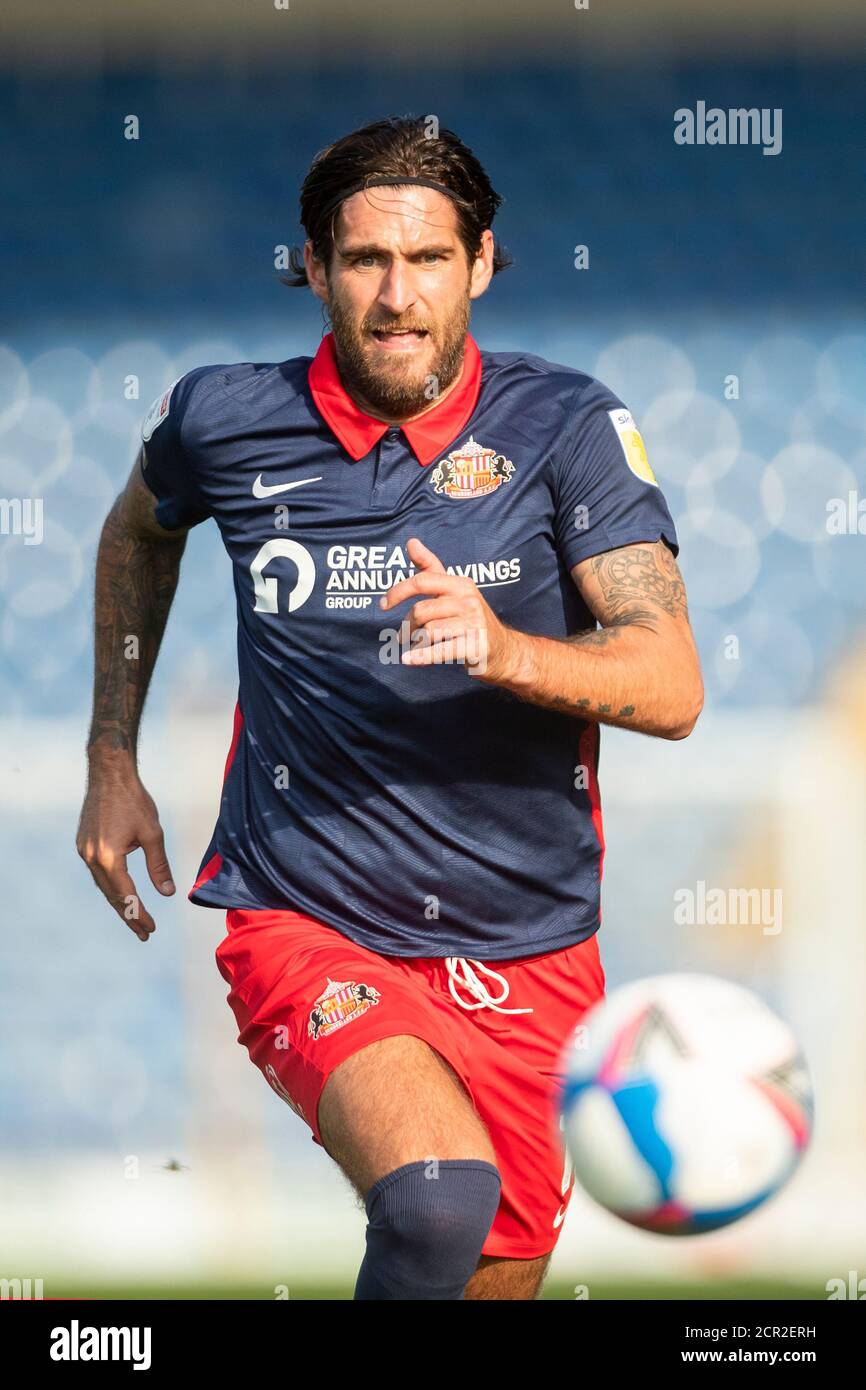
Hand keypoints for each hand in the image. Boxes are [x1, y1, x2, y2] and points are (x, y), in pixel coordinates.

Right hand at [76, 761, 175, 940]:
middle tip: (144, 933)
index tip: (151, 929)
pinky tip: (121, 892)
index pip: (125, 896)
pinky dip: (111, 886)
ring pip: (103, 886)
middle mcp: (91, 858)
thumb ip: (158, 865)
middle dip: (128, 915)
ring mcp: (84, 851)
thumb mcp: (153, 833)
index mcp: (108, 858)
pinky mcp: (84, 844)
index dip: (139, 914)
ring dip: (118, 903)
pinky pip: (98, 873)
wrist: (109, 775)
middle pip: (111, 896)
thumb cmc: (134, 800)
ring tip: (134, 918)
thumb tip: (168, 893)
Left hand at [379, 537, 526, 683]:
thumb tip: (411, 542)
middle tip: (404, 635)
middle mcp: (468, 601)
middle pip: (422, 610)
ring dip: (415, 641)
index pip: (422, 581)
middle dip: (407, 625)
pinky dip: (421, 656)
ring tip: (415, 646)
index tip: (383, 604)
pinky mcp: (475, 646)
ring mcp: (473, 624)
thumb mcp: (454, 589)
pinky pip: (440, 650)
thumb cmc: (471, 618)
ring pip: (429, 631)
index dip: (398, 591)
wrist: (504, 650)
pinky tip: (408, 660)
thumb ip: (431, 567)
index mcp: (461, 584)